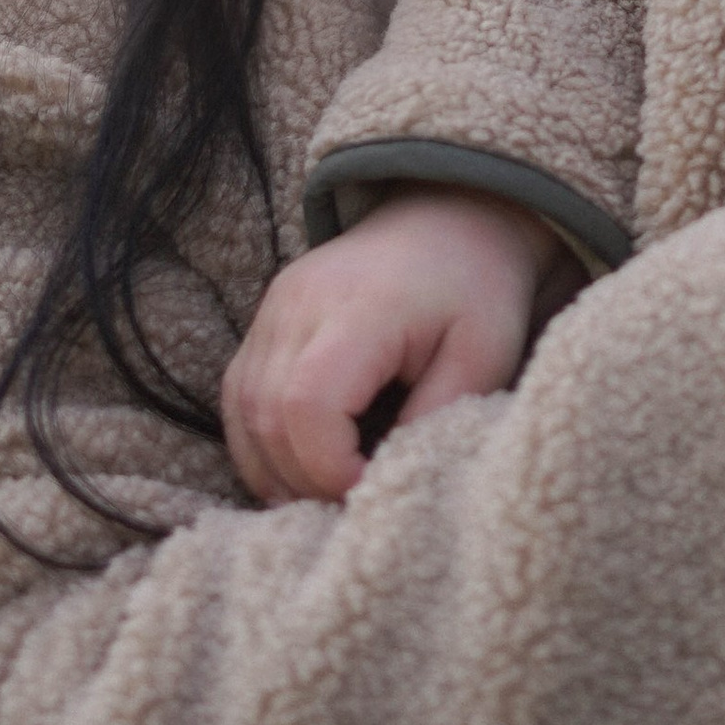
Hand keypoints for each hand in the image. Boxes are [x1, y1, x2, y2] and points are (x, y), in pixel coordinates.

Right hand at [221, 192, 567, 505]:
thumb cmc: (475, 290)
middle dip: (303, 479)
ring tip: (323, 496)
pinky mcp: (266, 320)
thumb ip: (438, 418)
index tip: (369, 490)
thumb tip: (389, 480)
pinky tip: (296, 470)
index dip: (328, 465)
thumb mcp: (485, 356)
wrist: (448, 219)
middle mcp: (301, 303)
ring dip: (274, 469)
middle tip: (349, 505)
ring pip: (243, 410)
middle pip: (267, 415)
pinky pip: (239, 394)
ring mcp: (275, 308)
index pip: (309, 402)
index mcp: (362, 307)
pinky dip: (259, 443)